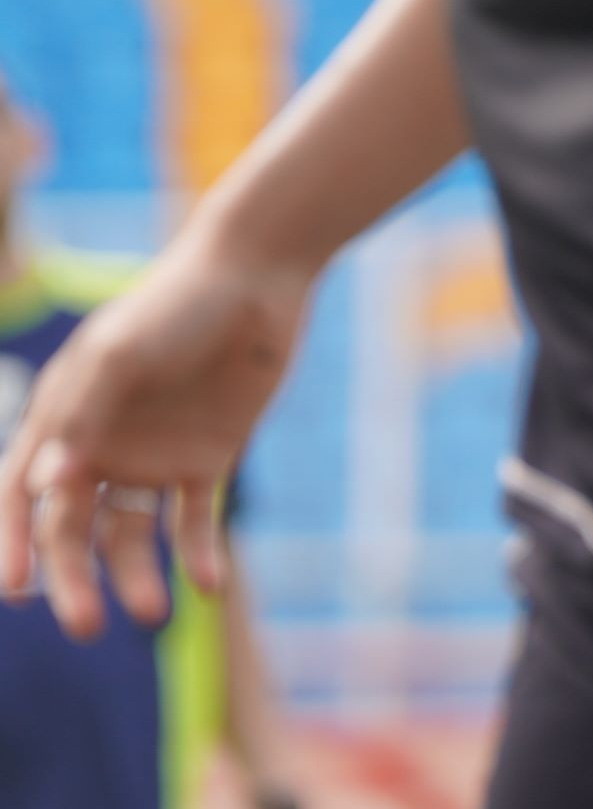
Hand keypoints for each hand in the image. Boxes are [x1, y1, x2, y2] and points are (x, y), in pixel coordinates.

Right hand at [0, 238, 307, 637]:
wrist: (255, 278)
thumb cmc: (172, 308)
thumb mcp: (118, 356)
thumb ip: (80, 419)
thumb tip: (44, 488)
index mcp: (61, 421)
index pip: (18, 496)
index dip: (11, 543)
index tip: (15, 591)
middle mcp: (100, 447)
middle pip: (73, 530)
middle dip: (73, 580)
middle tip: (85, 627)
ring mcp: (152, 456)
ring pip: (130, 536)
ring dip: (136, 576)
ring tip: (154, 613)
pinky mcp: (208, 458)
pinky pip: (194, 520)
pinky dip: (199, 555)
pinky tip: (209, 586)